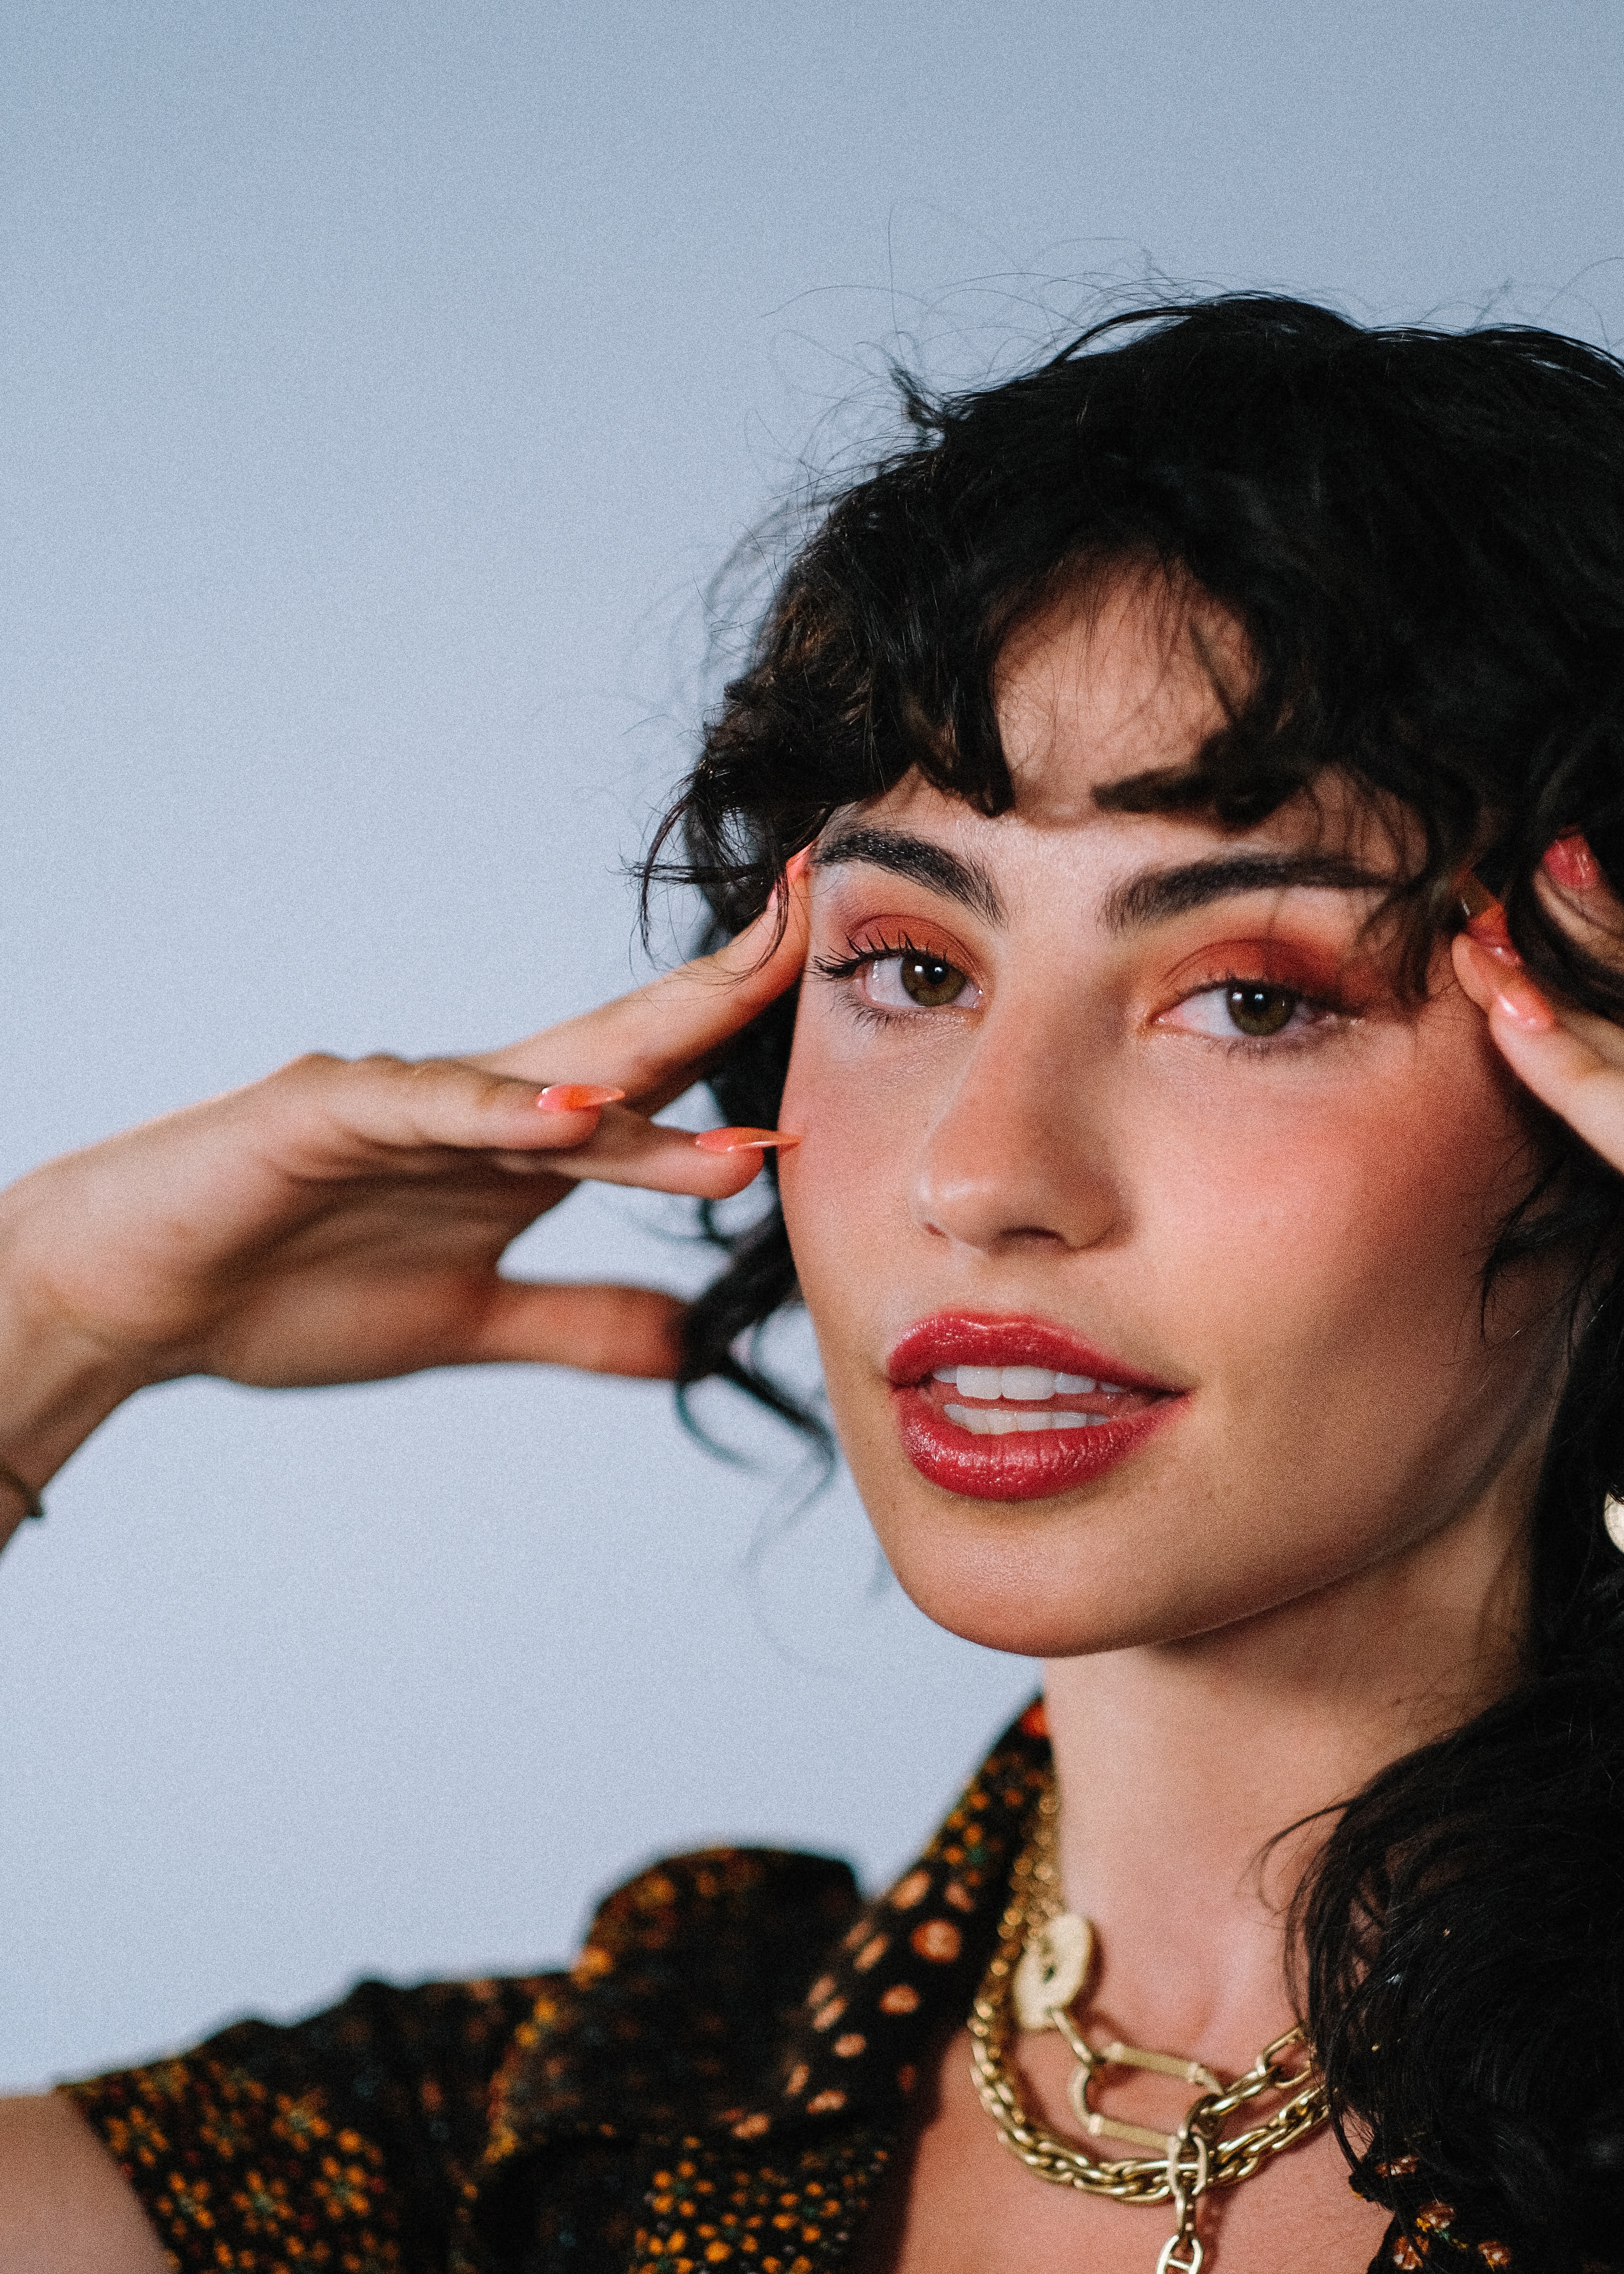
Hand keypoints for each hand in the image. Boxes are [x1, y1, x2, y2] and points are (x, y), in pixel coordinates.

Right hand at [0, 872, 810, 1470]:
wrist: (132, 1302)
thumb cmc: (280, 1294)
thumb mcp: (464, 1324)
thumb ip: (575, 1323)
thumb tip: (685, 1344)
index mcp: (512, 1148)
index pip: (650, 1084)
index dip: (735, 1036)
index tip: (841, 1003)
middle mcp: (472, 1103)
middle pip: (620, 1044)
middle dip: (719, 992)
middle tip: (820, 929)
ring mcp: (397, 1100)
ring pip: (541, 1082)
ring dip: (645, 1095)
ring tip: (741, 1088)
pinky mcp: (319, 1112)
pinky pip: (423, 1106)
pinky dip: (498, 1112)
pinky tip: (567, 1115)